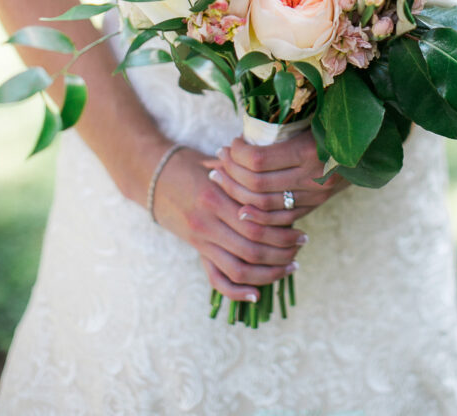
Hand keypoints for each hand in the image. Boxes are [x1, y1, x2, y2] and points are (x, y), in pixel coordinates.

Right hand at [153, 145, 306, 302]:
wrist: (154, 177)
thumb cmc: (193, 164)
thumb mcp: (219, 164)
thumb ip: (245, 176)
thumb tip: (282, 186)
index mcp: (214, 196)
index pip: (256, 223)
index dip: (282, 230)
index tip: (301, 228)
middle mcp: (206, 222)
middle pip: (252, 248)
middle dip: (282, 251)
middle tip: (302, 244)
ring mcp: (200, 240)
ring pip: (239, 268)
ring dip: (269, 272)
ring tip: (291, 265)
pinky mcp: (196, 251)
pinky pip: (217, 279)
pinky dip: (238, 292)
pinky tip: (258, 294)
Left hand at [200, 128, 348, 228]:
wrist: (373, 147)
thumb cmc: (336, 123)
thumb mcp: (312, 117)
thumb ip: (283, 123)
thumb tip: (245, 126)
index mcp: (308, 150)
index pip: (258, 161)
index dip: (237, 154)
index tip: (231, 143)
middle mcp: (311, 177)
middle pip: (256, 185)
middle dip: (231, 172)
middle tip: (219, 158)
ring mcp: (314, 196)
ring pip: (264, 206)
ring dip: (236, 192)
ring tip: (222, 176)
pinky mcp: (314, 206)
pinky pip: (279, 219)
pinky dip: (256, 214)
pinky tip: (240, 205)